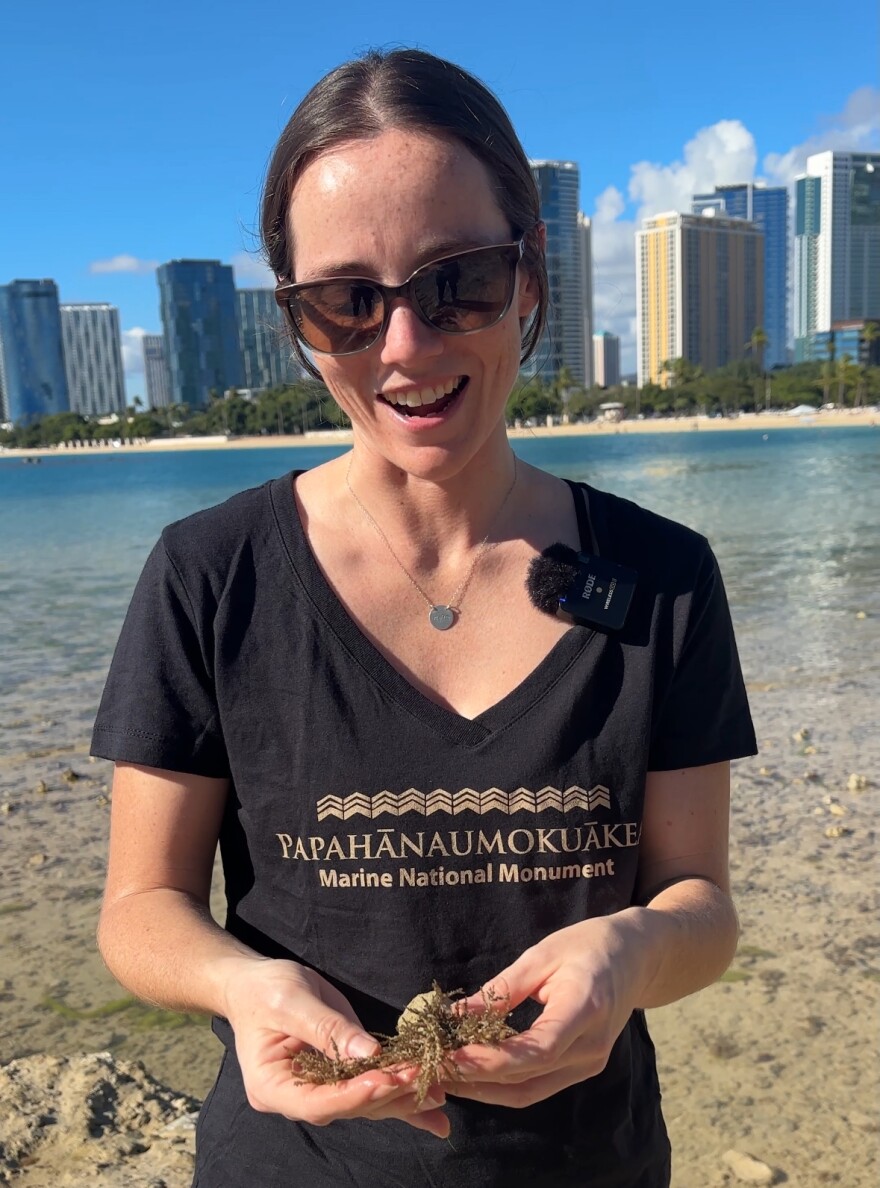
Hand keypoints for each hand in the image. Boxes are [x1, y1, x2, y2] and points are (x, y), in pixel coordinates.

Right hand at [221, 957, 449, 1136]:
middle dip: (388, 1094)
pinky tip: (434, 1115)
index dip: (355, 1094)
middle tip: (424, 1080)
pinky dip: (400, 1097)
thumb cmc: (264, 990)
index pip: (318, 1102)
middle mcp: (297, 1097)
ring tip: (440, 1095)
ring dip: (402, 1098)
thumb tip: (368, 1053)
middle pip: (347, 1106)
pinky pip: (370, 1090)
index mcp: (272, 1087)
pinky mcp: (337, 1076)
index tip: (387, 1080)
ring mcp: (318, 1090)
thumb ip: (327, 1028)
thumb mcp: (291, 1000)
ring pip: (364, 1103)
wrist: (254, 984)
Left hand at [447, 912, 651, 1108]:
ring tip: (442, 1075)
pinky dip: (501, 1084)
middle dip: (475, 1079)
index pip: (537, 1050)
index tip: (450, 1056)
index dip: (491, 1060)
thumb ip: (502, 989)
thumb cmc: (588, 945)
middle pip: (527, 1078)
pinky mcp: (582, 1069)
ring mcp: (590, 1064)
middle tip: (431, 1069)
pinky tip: (471, 1072)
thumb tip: (456, 1015)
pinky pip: (537, 1087)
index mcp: (586, 1009)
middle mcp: (592, 1048)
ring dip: (484, 1089)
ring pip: (528, 1092)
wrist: (635, 958)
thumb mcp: (543, 954)